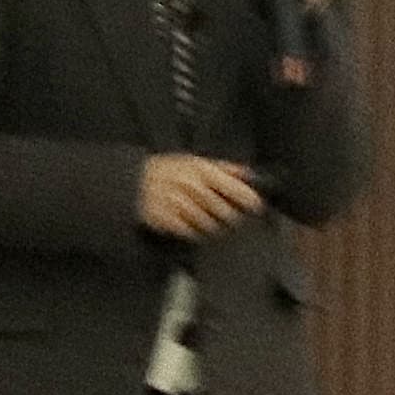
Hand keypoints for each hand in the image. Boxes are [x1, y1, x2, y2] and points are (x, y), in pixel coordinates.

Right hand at [136, 152, 264, 242]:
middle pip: (225, 212)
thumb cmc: (170, 170)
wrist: (137, 182)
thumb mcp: (196, 162)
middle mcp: (192, 188)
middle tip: (233, 218)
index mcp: (202, 171)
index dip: (248, 199)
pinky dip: (195, 232)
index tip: (257, 205)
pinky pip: (191, 233)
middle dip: (231, 217)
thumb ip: (224, 168)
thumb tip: (249, 174)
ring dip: (214, 226)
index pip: (233, 187)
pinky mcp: (168, 221)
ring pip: (209, 225)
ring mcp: (180, 205)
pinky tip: (193, 225)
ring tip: (211, 220)